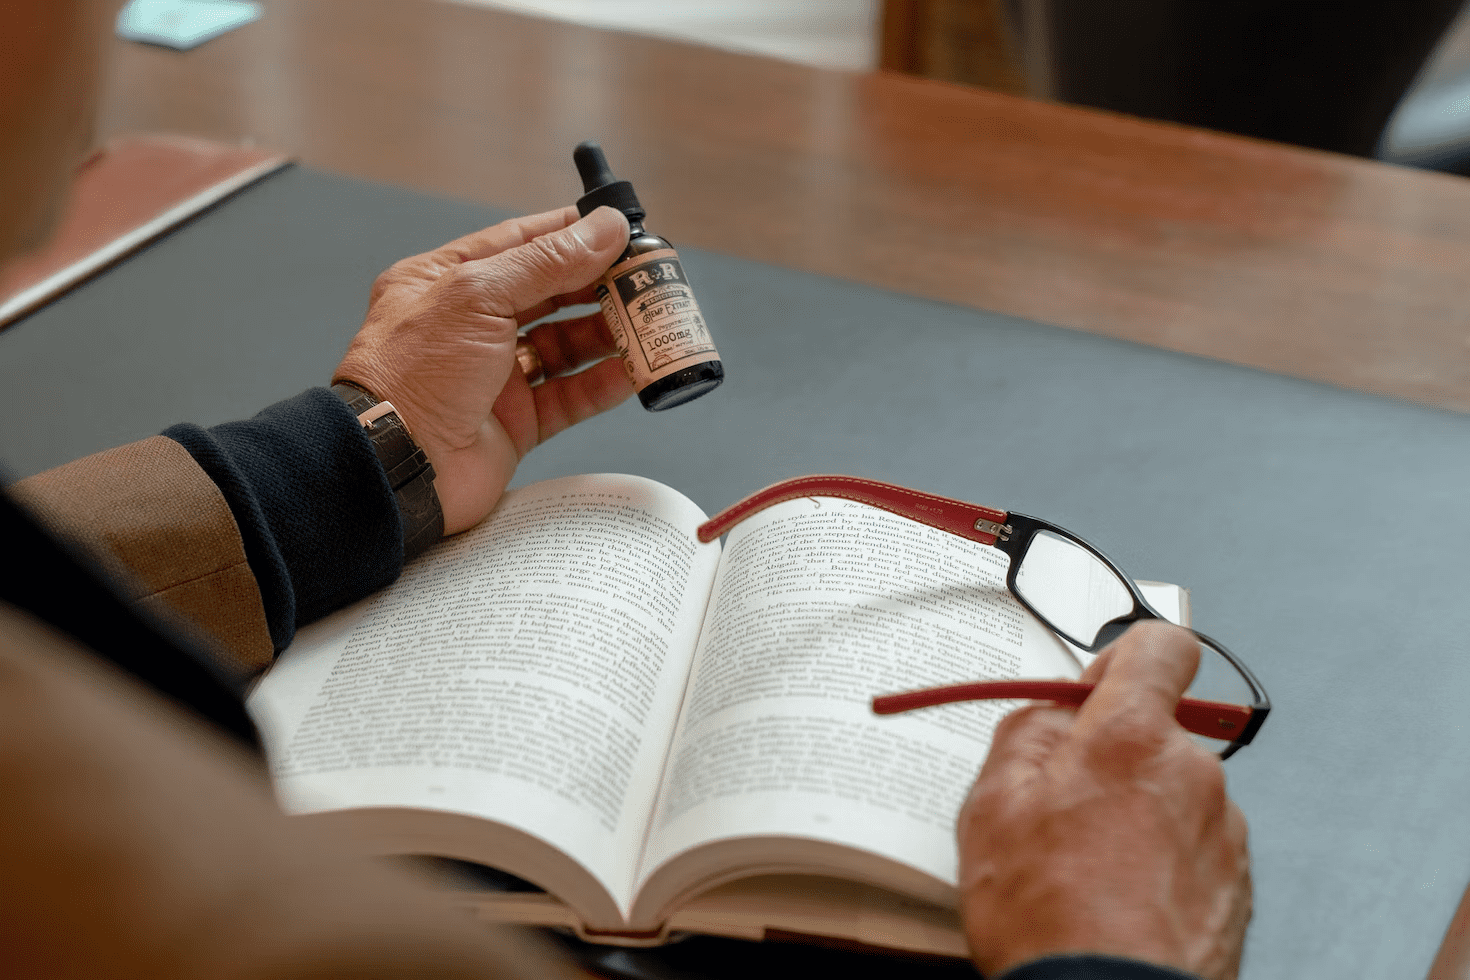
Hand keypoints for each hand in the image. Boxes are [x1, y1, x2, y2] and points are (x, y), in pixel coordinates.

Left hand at [335, 205, 632, 534]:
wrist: (396, 467)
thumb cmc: (413, 375)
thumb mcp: (479, 295)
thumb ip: (547, 261)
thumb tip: (604, 229)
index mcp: (446, 282)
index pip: (519, 243)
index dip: (572, 234)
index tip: (619, 229)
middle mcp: (470, 326)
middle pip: (550, 294)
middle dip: (599, 285)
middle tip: (648, 277)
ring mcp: (493, 376)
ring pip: (565, 346)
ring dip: (608, 334)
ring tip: (651, 322)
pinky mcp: (514, 423)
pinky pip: (569, 396)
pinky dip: (602, 383)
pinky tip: (633, 370)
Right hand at [957, 621, 1250, 979]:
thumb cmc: (1048, 916)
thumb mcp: (992, 805)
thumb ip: (1026, 732)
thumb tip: (1053, 710)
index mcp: (1133, 736)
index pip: (1164, 646)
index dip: (1126, 658)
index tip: (1096, 692)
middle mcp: (1193, 773)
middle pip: (1156, 730)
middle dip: (1112, 756)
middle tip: (1061, 806)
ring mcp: (1222, 831)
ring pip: (1173, 792)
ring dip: (1138, 812)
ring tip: (1086, 869)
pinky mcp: (1237, 885)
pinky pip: (1194, 846)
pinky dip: (1161, 861)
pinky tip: (1119, 899)